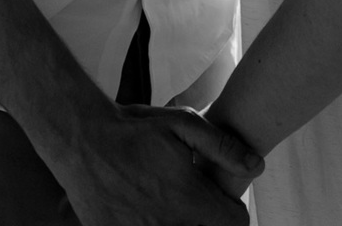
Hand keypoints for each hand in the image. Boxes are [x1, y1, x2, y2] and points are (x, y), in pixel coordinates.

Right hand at [55, 104, 261, 225]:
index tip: (219, 198)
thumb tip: (257, 165)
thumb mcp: (182, 125)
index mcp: (189, 200)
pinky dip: (151, 223)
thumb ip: (222, 147)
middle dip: (205, 217)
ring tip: (166, 199)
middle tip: (189, 197)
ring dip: (180, 221)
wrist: (83, 141)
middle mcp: (169, 225)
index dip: (232, 209)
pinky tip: (144, 206)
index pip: (234, 223)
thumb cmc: (134, 130)